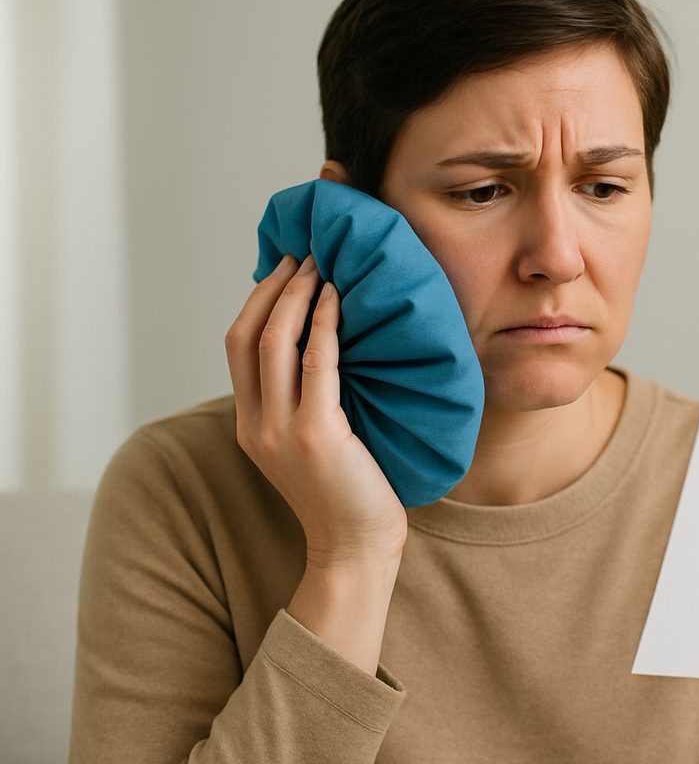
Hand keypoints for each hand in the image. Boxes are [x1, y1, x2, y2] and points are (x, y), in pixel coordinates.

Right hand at [224, 253, 407, 566]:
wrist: (354, 549)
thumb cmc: (347, 494)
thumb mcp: (308, 445)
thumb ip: (300, 404)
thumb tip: (323, 348)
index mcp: (249, 425)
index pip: (237, 346)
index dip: (257, 302)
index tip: (283, 270)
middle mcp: (256, 425)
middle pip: (248, 336)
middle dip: (274, 289)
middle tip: (303, 255)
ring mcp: (282, 431)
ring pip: (275, 343)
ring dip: (296, 296)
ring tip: (320, 266)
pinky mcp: (316, 435)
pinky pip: (317, 364)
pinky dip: (324, 325)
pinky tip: (338, 300)